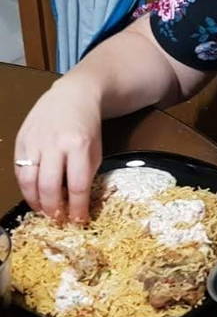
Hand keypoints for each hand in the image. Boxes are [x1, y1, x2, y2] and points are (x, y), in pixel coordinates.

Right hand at [14, 78, 101, 222]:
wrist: (73, 96)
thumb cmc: (88, 126)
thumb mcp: (96, 149)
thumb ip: (87, 173)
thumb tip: (77, 201)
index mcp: (79, 146)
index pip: (77, 185)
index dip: (77, 207)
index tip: (79, 220)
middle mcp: (55, 144)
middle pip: (49, 186)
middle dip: (53, 208)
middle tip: (58, 219)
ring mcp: (35, 141)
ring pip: (29, 181)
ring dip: (35, 201)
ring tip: (44, 212)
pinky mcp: (21, 140)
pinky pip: (19, 170)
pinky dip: (25, 187)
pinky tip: (33, 195)